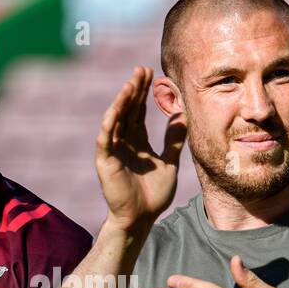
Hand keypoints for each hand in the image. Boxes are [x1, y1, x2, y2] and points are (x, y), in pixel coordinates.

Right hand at [95, 66, 186, 232]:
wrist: (141, 218)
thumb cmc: (154, 195)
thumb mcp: (170, 162)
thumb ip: (174, 140)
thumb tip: (183, 116)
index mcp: (138, 143)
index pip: (138, 112)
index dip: (143, 93)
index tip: (151, 74)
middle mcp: (124, 143)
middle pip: (127, 110)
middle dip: (134, 90)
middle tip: (142, 69)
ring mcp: (113, 150)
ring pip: (116, 119)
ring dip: (122, 101)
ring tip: (131, 82)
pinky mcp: (105, 161)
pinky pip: (106, 138)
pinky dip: (110, 122)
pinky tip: (117, 108)